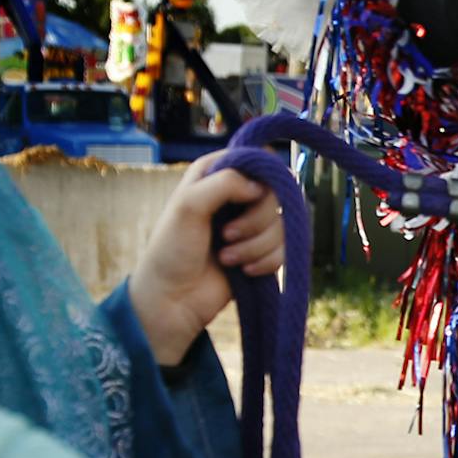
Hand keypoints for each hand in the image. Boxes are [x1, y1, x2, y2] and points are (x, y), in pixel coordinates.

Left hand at [130, 162, 287, 366]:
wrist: (174, 298)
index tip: (248, 198)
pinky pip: (285, 250)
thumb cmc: (172, 250)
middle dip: (255, 221)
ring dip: (256, 246)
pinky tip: (243, 270)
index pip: (257, 159)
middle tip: (227, 236)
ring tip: (227, 258)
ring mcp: (250, 224)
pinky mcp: (261, 252)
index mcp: (216, 173)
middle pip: (277, 194)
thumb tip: (260, 187)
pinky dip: (266, 262)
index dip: (261, 177)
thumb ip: (224, 183)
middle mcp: (237, 195)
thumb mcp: (188, 205)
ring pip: (282, 225)